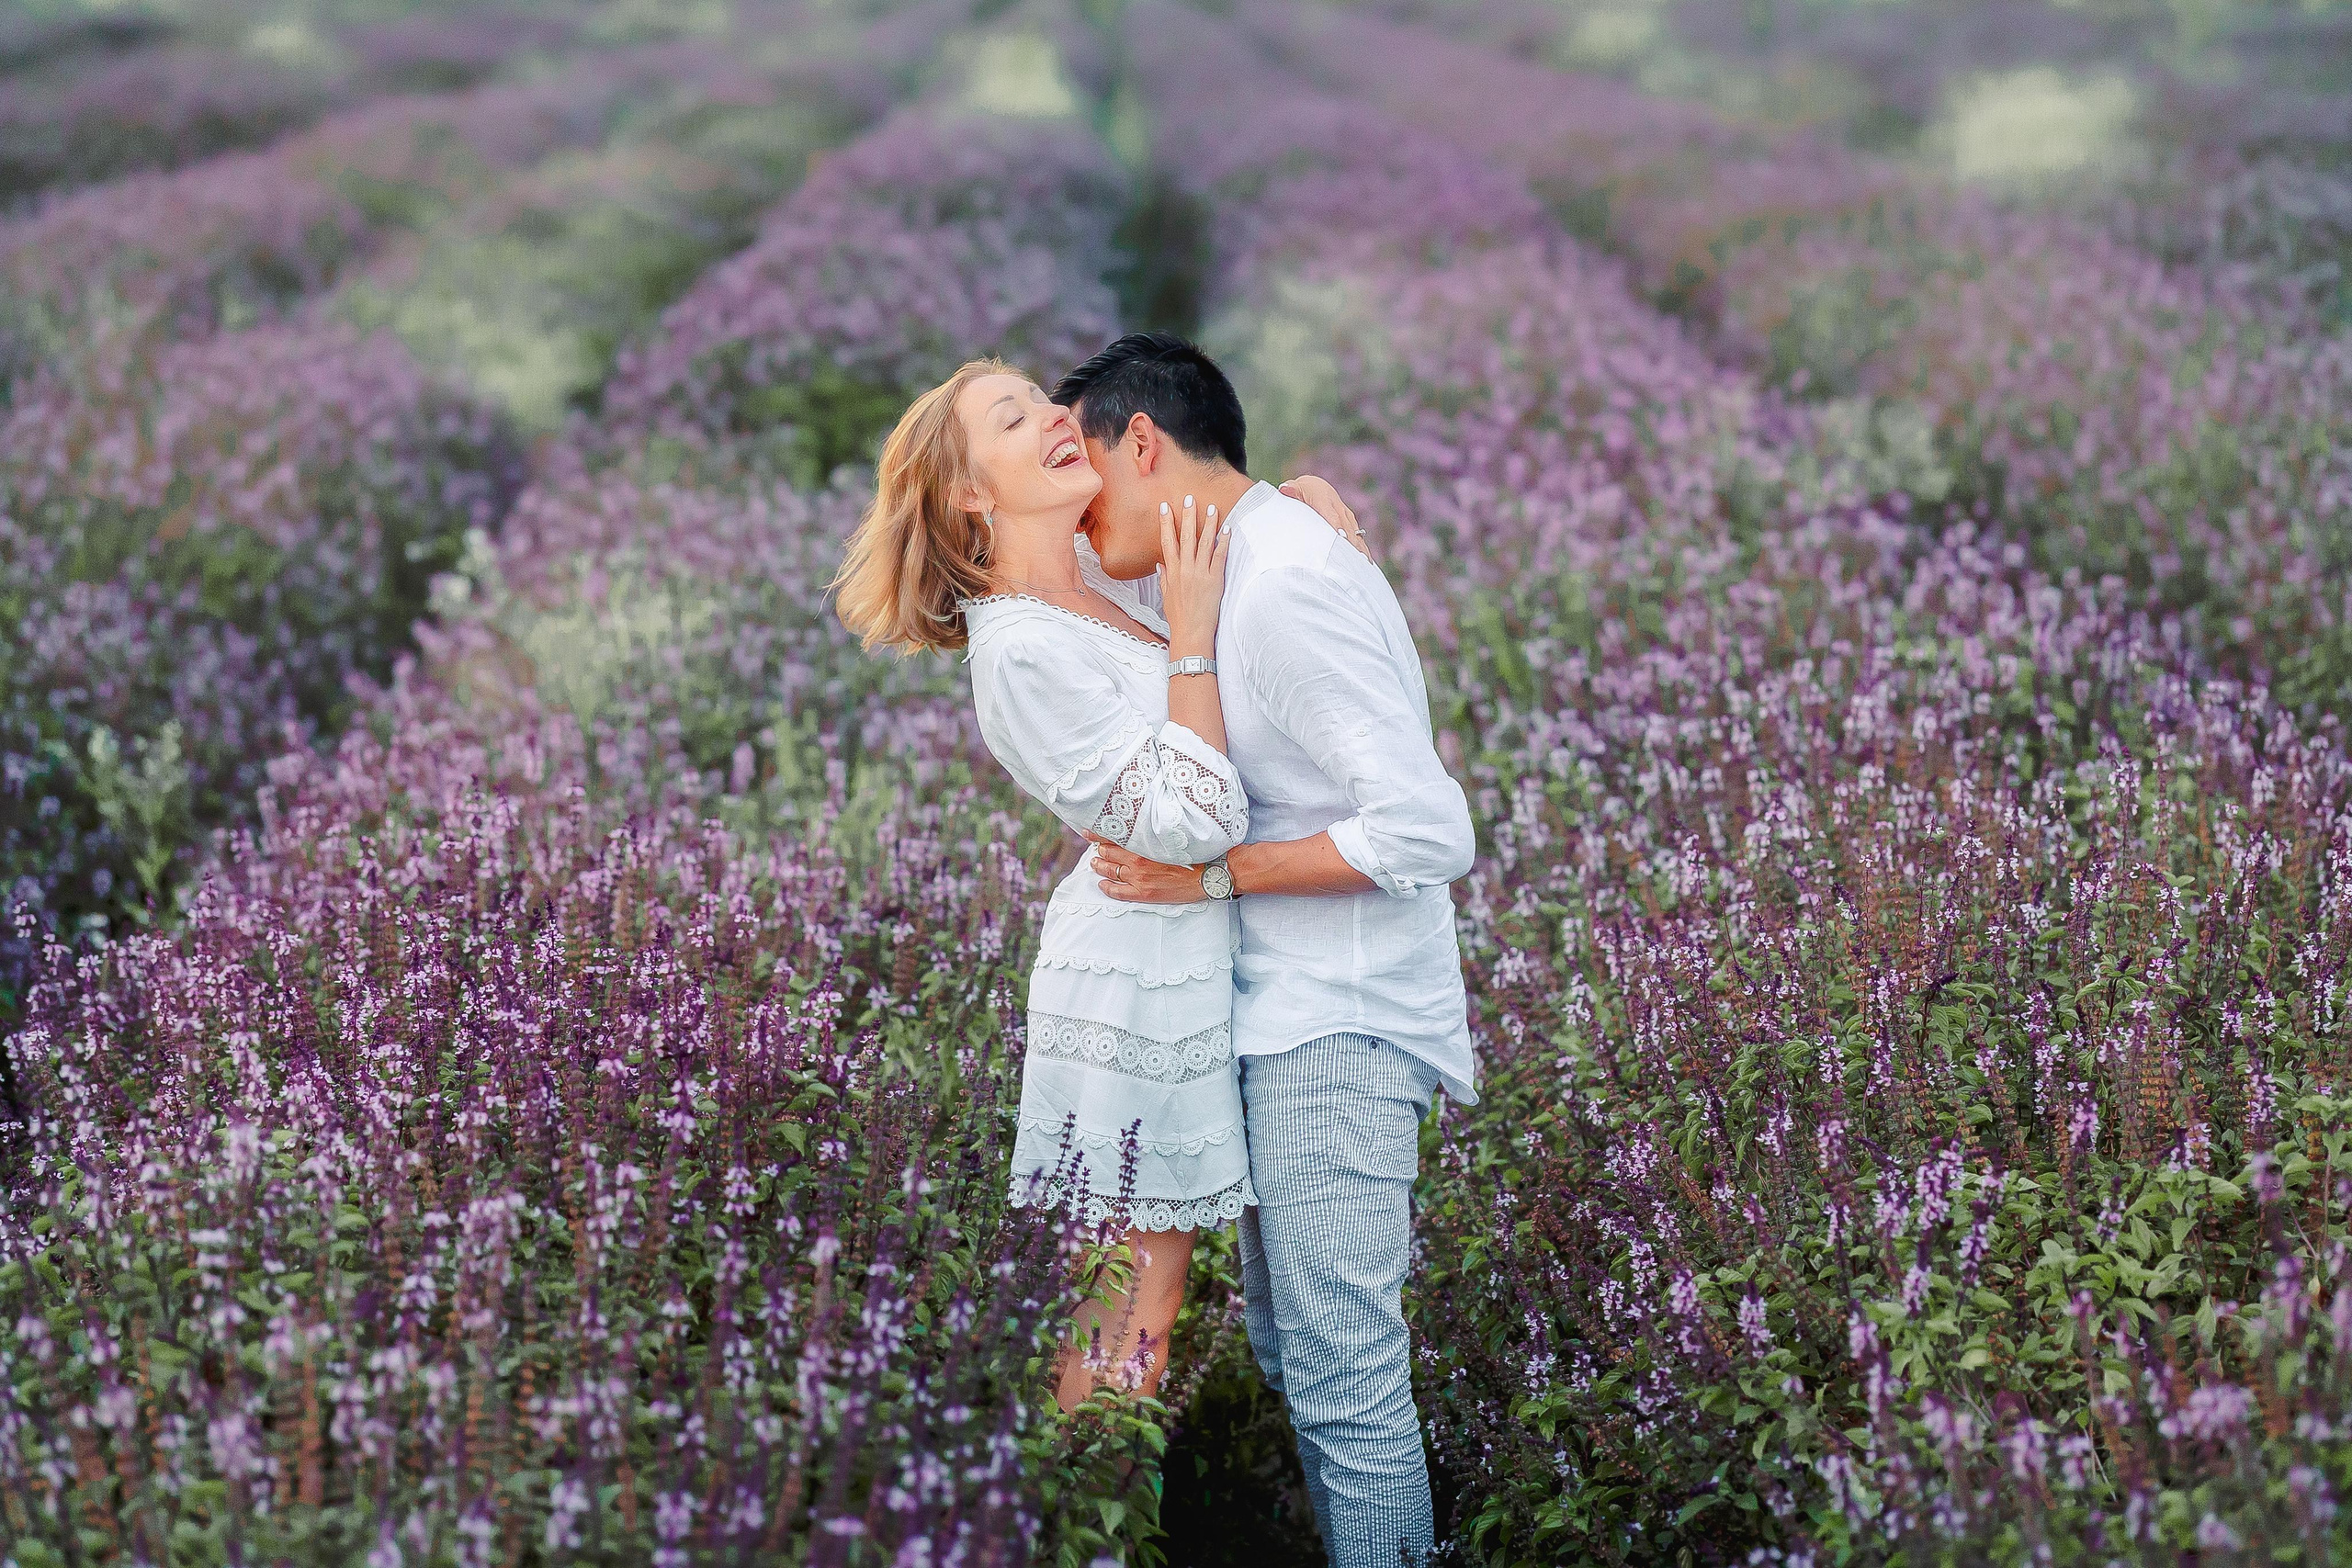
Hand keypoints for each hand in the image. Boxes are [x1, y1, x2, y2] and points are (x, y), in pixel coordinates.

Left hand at [1086, 835, 1207, 902]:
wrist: (1206, 876)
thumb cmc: (1193, 856)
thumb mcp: (1171, 838)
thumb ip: (1152, 834)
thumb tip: (1140, 829)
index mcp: (1144, 843)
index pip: (1114, 836)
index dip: (1098, 834)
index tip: (1088, 831)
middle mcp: (1138, 859)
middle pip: (1109, 852)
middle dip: (1099, 850)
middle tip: (1095, 848)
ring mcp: (1138, 877)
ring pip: (1110, 870)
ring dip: (1099, 866)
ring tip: (1094, 863)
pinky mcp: (1143, 893)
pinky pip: (1117, 891)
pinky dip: (1106, 887)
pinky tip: (1102, 884)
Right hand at [1158, 494, 1228, 653]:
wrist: (1191, 632)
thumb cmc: (1179, 617)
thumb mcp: (1166, 596)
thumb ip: (1164, 578)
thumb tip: (1160, 564)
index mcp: (1171, 572)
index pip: (1167, 541)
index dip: (1166, 523)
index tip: (1165, 507)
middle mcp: (1184, 569)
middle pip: (1185, 537)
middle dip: (1187, 516)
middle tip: (1190, 498)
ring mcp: (1199, 573)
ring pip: (1203, 543)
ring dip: (1207, 524)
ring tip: (1211, 508)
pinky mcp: (1214, 579)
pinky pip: (1219, 556)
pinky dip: (1223, 542)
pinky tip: (1227, 529)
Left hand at [1280, 475, 1369, 560]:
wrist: (1316, 487)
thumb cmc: (1302, 491)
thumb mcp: (1295, 488)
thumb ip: (1291, 490)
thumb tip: (1284, 489)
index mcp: (1325, 500)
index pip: (1332, 516)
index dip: (1337, 527)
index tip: (1341, 538)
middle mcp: (1339, 508)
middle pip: (1346, 527)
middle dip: (1351, 543)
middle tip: (1354, 558)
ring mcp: (1346, 516)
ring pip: (1355, 533)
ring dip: (1359, 547)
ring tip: (1363, 564)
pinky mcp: (1350, 522)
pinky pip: (1358, 536)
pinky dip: (1361, 548)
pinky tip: (1365, 563)